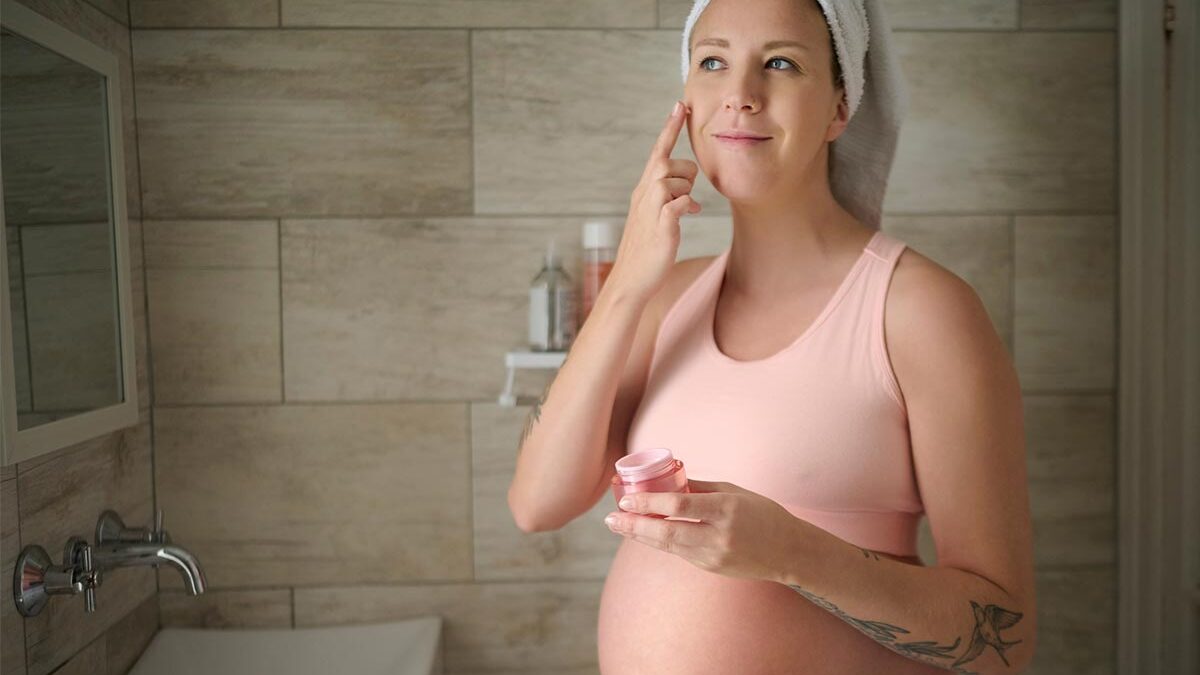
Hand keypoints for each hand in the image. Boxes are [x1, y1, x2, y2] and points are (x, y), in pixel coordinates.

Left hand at [604, 478, 822, 582]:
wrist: (790, 552)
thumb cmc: (764, 514)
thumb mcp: (735, 491)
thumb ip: (701, 487)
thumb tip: (668, 476)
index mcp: (726, 509)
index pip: (680, 506)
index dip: (650, 503)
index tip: (627, 498)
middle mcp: (719, 535)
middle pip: (668, 531)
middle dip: (635, 525)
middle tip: (611, 518)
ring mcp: (714, 556)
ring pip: (669, 546)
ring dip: (640, 536)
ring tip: (618, 526)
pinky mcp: (712, 568)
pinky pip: (679, 553)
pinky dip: (659, 542)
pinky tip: (643, 533)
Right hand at [606, 100, 701, 301]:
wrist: (631, 280)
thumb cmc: (647, 252)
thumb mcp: (657, 220)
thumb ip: (671, 203)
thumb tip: (691, 200)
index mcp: (643, 191)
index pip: (658, 152)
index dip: (669, 128)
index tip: (679, 105)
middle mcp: (644, 194)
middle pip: (669, 162)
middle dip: (685, 173)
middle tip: (685, 197)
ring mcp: (651, 208)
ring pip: (676, 178)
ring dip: (686, 192)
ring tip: (682, 212)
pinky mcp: (662, 224)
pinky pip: (682, 201)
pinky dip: (688, 205)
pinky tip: (688, 214)